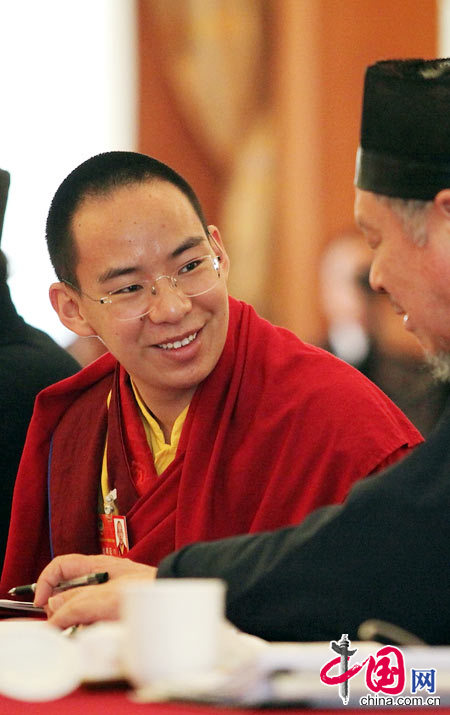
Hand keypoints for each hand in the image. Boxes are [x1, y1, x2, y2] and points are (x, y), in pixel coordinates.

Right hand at [33, 553, 155, 627]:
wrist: (181, 595)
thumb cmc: (152, 588)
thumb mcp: (107, 598)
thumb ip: (78, 602)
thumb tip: (55, 610)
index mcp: (99, 565)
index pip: (61, 566)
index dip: (45, 582)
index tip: (40, 604)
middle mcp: (105, 576)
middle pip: (69, 589)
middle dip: (60, 607)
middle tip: (60, 625)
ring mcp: (114, 591)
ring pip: (83, 605)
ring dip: (77, 618)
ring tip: (81, 630)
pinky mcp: (122, 607)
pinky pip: (98, 615)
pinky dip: (93, 624)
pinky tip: (99, 633)